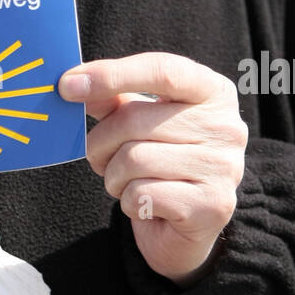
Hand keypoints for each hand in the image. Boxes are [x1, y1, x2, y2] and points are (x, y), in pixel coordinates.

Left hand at [59, 52, 246, 283]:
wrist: (189, 224)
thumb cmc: (163, 159)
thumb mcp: (139, 119)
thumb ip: (113, 98)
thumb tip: (77, 83)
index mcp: (213, 92)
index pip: (162, 70)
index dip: (112, 75)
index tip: (67, 84)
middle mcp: (226, 126)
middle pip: (135, 120)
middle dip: (101, 141)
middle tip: (99, 155)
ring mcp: (224, 167)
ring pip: (134, 160)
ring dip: (114, 176)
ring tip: (126, 181)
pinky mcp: (213, 206)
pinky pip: (142, 194)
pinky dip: (129, 202)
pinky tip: (145, 203)